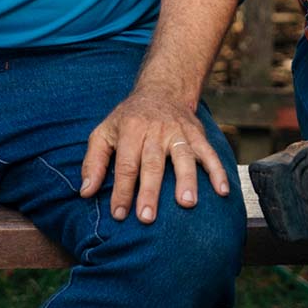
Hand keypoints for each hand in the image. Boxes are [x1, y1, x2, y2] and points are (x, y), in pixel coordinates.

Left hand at [79, 86, 230, 223]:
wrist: (163, 90)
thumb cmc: (130, 119)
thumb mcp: (104, 131)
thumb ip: (94, 161)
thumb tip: (86, 191)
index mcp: (131, 129)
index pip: (126, 164)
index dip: (121, 190)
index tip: (119, 215)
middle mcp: (156, 130)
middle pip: (153, 163)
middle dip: (150, 191)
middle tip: (147, 218)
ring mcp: (179, 131)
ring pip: (183, 156)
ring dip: (186, 179)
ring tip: (187, 203)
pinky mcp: (197, 134)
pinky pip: (209, 152)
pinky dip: (217, 170)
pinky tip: (222, 191)